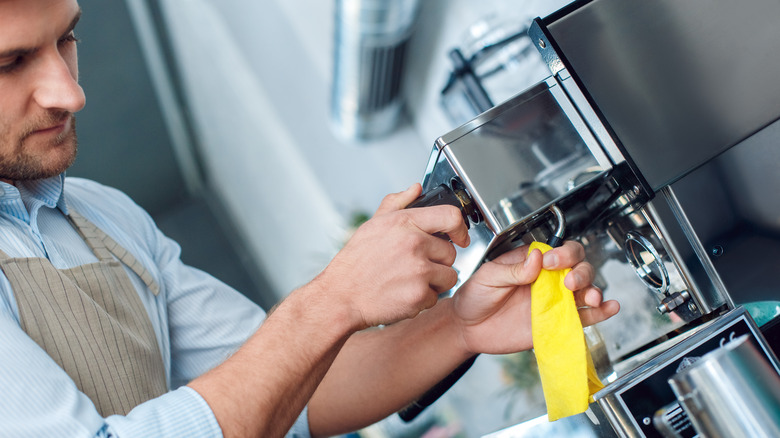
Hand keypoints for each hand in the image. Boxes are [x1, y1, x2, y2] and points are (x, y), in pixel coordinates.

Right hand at [313, 184, 469, 329]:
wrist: (341, 296)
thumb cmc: (356, 262)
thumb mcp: (373, 224)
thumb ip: (397, 203)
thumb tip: (415, 189)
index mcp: (404, 223)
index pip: (450, 216)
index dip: (461, 228)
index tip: (460, 237)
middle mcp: (414, 244)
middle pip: (450, 252)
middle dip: (437, 261)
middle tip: (414, 266)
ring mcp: (418, 270)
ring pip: (448, 276)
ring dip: (434, 282)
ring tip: (408, 280)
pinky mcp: (419, 295)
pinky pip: (436, 297)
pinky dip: (423, 300)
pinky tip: (403, 293)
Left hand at [451, 240, 618, 354]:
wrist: (468, 329)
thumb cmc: (475, 298)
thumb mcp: (487, 277)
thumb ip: (512, 269)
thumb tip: (536, 257)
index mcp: (532, 262)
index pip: (558, 250)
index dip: (561, 254)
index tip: (550, 262)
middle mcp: (547, 280)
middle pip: (579, 267)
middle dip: (580, 271)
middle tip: (568, 281)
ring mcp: (554, 301)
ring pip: (585, 290)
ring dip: (594, 290)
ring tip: (591, 297)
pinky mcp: (557, 323)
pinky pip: (583, 317)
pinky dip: (600, 313)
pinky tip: (609, 308)